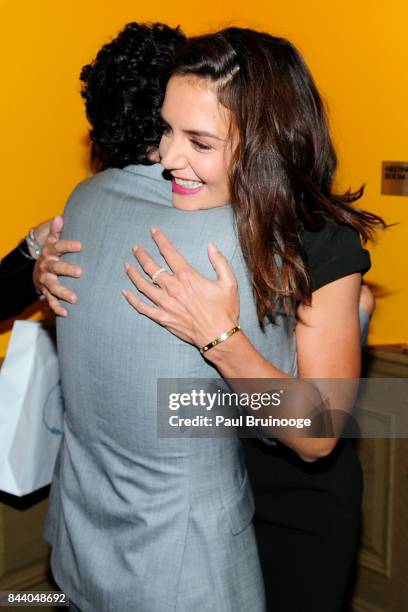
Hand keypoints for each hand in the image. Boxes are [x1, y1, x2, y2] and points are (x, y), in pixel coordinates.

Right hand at [33, 216, 82, 315]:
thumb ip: (56, 231)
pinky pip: (51, 301)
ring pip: (53, 287)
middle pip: (56, 268)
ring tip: (75, 298)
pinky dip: (57, 307)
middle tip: (80, 272)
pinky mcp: (45, 292)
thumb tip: (60, 217)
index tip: (81, 245)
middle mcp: (46, 266)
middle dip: (67, 270)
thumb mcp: (51, 241)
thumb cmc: (50, 253)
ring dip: (64, 293)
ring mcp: (45, 280)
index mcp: (49, 252)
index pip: (58, 246)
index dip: (68, 245)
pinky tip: (66, 313)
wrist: (36, 269)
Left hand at [123, 226, 238, 348]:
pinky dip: (132, 299)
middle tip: (135, 248)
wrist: (219, 336)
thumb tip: (211, 245)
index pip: (169, 252)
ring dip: (133, 273)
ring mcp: (165, 304)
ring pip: (143, 285)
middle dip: (141, 255)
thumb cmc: (225, 310)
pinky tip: (125, 292)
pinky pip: (142, 307)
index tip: (153, 231)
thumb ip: (219, 262)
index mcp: (187, 276)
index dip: (159, 239)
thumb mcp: (229, 282)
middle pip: (151, 267)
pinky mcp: (162, 318)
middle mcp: (173, 288)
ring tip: (127, 265)